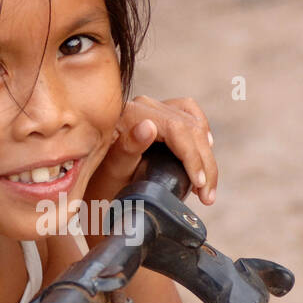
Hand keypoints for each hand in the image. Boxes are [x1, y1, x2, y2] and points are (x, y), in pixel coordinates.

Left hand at [84, 95, 217, 209]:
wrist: (94, 188)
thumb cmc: (99, 185)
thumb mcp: (111, 171)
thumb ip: (128, 148)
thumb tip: (150, 126)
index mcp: (129, 115)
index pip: (176, 128)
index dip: (193, 157)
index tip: (199, 185)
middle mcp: (142, 105)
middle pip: (189, 127)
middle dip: (205, 163)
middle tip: (207, 197)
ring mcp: (153, 108)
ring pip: (194, 123)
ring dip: (206, 155)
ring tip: (206, 186)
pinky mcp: (160, 114)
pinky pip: (190, 116)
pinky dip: (202, 135)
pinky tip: (206, 152)